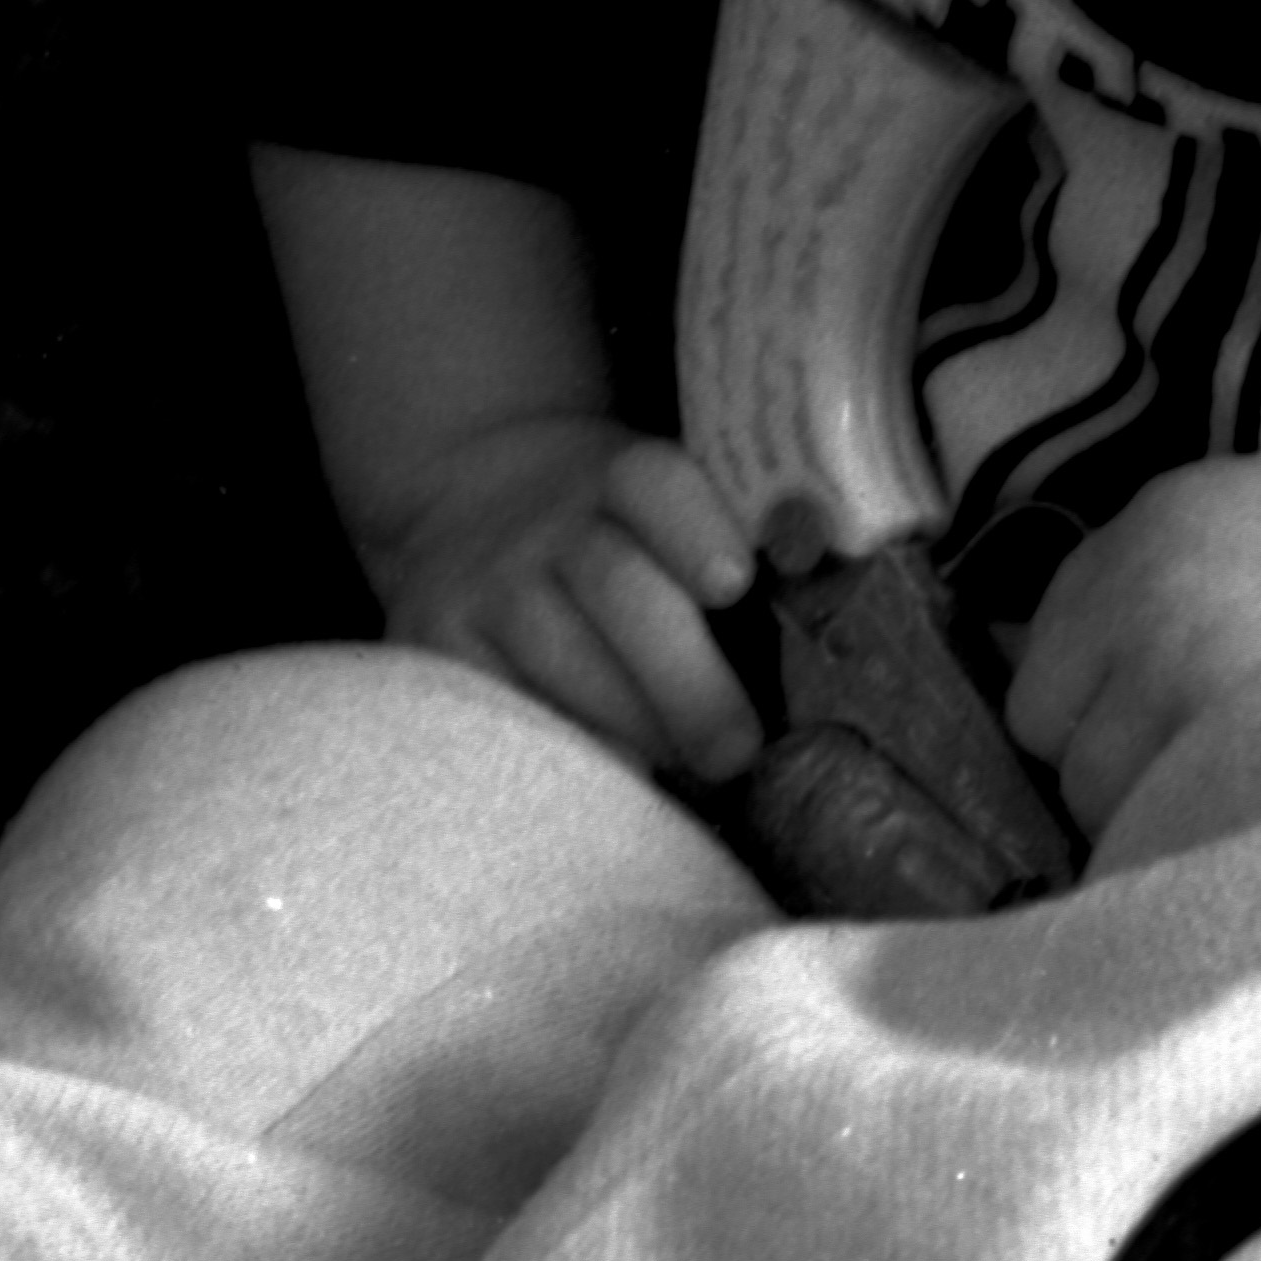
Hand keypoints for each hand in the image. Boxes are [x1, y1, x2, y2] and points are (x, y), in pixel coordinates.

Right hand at [367, 410, 763, 787]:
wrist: (468, 502)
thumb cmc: (614, 534)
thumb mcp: (659, 509)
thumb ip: (731, 553)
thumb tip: (825, 631)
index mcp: (619, 476)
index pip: (657, 484)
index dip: (695, 529)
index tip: (734, 583)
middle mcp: (546, 522)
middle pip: (618, 591)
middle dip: (685, 682)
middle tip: (736, 752)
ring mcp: (485, 583)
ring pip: (560, 661)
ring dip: (632, 730)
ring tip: (684, 775)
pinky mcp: (434, 643)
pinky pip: (503, 711)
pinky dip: (561, 752)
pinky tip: (606, 784)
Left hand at [1003, 457, 1260, 840]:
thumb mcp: (1234, 516)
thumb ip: (1135, 590)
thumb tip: (1055, 708)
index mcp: (1138, 536)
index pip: (1036, 685)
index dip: (1088, 721)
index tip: (1150, 731)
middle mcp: (1145, 603)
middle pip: (1061, 752)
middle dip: (1120, 772)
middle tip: (1209, 765)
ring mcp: (1196, 677)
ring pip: (1113, 808)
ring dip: (1163, 814)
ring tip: (1252, 786)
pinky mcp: (1249, 747)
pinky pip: (1177, 835)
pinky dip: (1207, 839)